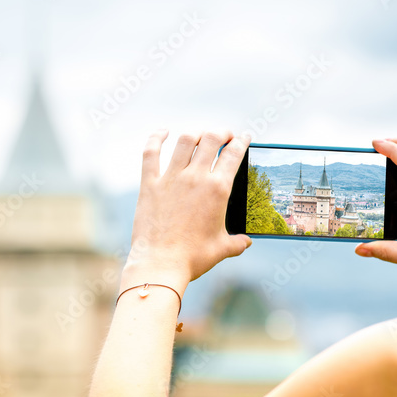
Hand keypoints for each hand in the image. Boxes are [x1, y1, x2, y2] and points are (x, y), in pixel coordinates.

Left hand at [122, 130, 252, 289]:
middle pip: (211, 139)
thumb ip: (237, 243)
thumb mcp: (221, 249)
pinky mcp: (150, 184)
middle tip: (224, 135)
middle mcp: (195, 178)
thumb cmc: (193, 257)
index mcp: (218, 190)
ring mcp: (171, 179)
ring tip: (200, 136)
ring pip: (185, 141)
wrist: (161, 263)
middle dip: (221, 132)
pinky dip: (156, 138)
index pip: (234, 155)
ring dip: (196, 133)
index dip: (241, 141)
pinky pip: (151, 153)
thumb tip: (246, 242)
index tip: (243, 137)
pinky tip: (162, 132)